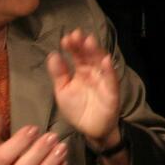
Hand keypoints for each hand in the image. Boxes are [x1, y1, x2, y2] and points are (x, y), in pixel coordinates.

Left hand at [47, 29, 120, 144]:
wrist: (90, 129)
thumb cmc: (77, 109)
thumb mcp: (62, 90)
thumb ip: (59, 74)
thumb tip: (53, 54)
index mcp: (81, 71)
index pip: (78, 54)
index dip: (73, 46)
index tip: (66, 39)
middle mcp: (93, 72)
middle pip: (90, 55)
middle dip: (84, 44)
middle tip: (76, 35)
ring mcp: (103, 80)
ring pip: (101, 63)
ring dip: (96, 51)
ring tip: (89, 41)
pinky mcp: (111, 92)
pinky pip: (111, 80)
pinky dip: (109, 70)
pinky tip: (106, 61)